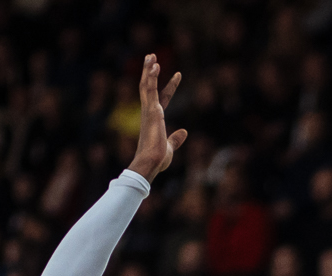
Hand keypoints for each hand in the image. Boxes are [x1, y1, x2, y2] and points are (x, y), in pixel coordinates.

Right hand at [129, 55, 186, 182]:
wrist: (151, 163)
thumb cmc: (158, 159)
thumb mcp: (170, 146)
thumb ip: (176, 138)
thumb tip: (184, 132)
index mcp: (155, 119)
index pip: (163, 98)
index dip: (170, 86)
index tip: (178, 74)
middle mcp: (150, 112)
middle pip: (149, 87)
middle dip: (150, 72)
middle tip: (152, 57)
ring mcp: (149, 111)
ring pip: (146, 85)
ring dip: (148, 70)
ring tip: (151, 55)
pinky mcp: (151, 111)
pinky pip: (150, 90)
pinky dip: (151, 77)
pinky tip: (154, 66)